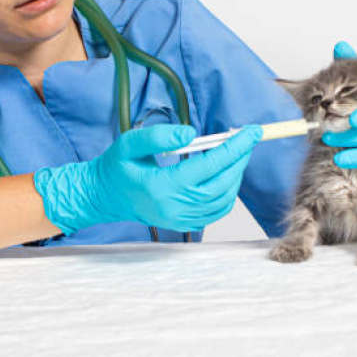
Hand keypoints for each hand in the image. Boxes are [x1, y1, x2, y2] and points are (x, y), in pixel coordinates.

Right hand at [34, 124, 261, 233]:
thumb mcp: (130, 142)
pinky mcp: (182, 224)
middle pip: (221, 185)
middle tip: (248, 139)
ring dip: (236, 176)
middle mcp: (173, 207)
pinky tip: (226, 174)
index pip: (208, 166)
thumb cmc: (117, 167)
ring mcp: (179, 219)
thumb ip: (159, 136)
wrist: (104, 196)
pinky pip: (215, 211)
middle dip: (239, 160)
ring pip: (222, 200)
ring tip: (237, 154)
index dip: (234, 148)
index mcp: (161, 187)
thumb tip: (192, 134)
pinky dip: (228, 192)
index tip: (251, 132)